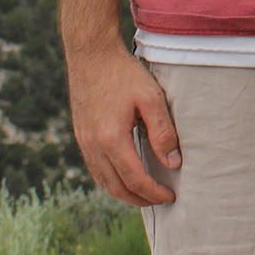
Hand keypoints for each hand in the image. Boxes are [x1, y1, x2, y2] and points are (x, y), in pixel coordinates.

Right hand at [66, 45, 180, 206]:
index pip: (135, 179)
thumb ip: (163, 132)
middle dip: (140, 199)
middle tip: (160, 200)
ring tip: (145, 194)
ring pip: (103, 182)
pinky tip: (124, 177)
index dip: (153, 193)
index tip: (170, 196)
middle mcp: (94, 146)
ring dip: (124, 193)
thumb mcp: (151, 98)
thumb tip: (173, 163)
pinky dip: (110, 181)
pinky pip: (95, 169)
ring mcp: (84, 142)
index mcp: (111, 139)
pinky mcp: (81, 135)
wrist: (91, 54)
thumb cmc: (123, 73)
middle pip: (116, 188)